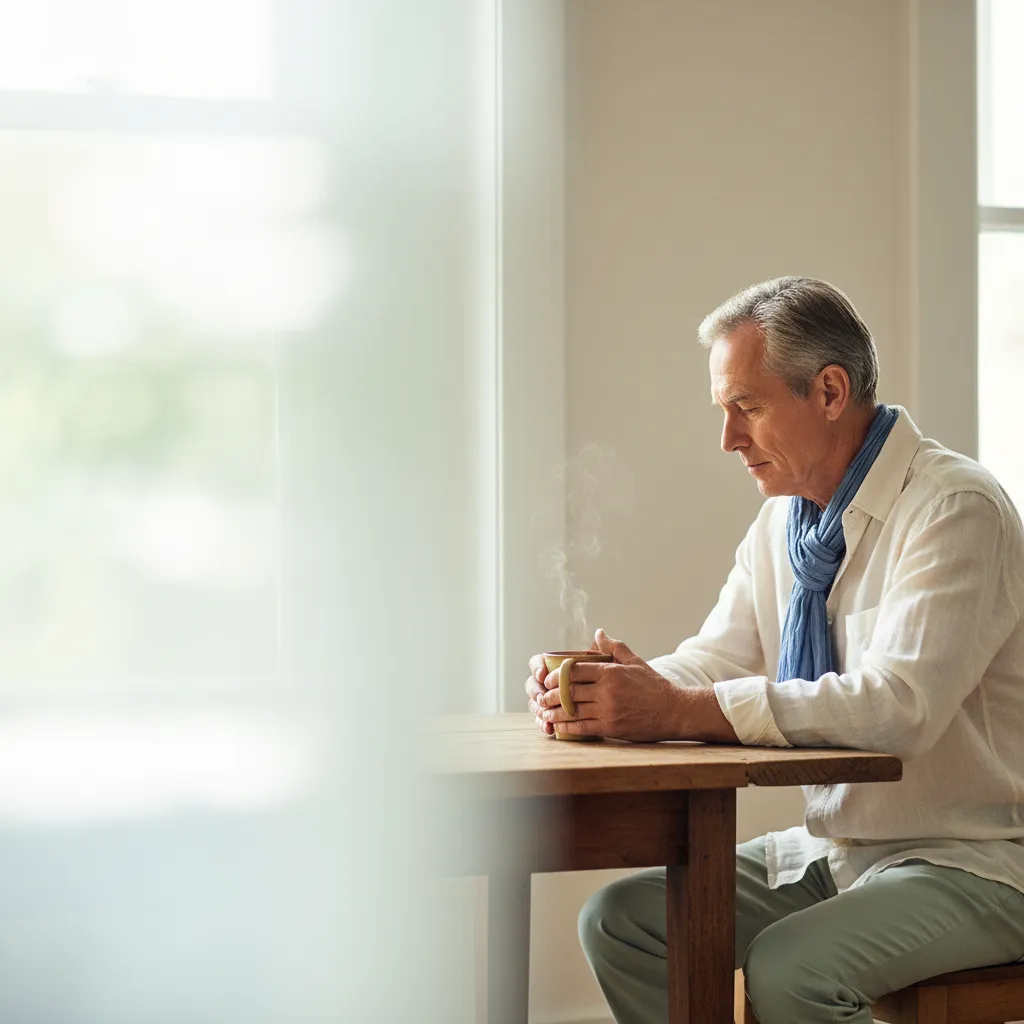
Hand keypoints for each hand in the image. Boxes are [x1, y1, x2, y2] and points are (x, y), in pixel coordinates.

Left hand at [535, 629, 686, 740]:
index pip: (574, 670)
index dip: (556, 675)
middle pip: (569, 691)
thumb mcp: (635, 662)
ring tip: (544, 713)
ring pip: (573, 711)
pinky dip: (567, 727)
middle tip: (541, 696)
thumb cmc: (654, 686)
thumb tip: (598, 632)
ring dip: (554, 712)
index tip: (548, 679)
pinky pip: (583, 727)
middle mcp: (607, 691)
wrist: (674, 711)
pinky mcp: (612, 728)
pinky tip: (558, 727)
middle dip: (551, 694)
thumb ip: (614, 647)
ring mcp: (609, 710)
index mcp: (611, 672)